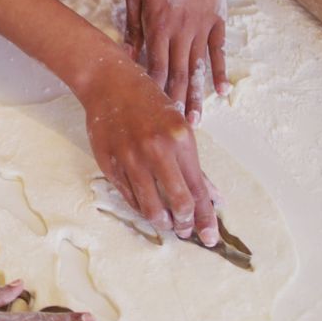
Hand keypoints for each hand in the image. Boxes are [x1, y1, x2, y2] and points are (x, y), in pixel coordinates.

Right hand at [81, 50, 218, 245]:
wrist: (109, 83)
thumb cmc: (148, 102)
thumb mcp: (179, 126)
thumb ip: (193, 165)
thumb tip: (213, 198)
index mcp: (180, 138)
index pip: (198, 190)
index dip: (205, 219)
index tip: (210, 237)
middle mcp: (156, 149)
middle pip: (178, 203)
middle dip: (185, 223)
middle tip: (185, 230)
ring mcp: (129, 157)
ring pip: (150, 206)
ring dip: (161, 221)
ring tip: (166, 223)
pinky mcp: (108, 163)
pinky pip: (128, 196)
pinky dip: (140, 207)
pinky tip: (146, 207)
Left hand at [123, 0, 231, 126]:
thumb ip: (133, 24)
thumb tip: (129, 53)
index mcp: (159, 22)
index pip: (156, 65)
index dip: (154, 91)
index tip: (152, 113)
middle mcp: (182, 28)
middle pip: (179, 72)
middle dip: (177, 102)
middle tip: (177, 129)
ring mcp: (203, 25)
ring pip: (199, 66)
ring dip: (198, 94)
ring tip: (198, 120)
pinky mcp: (216, 18)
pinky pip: (218, 49)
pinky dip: (219, 71)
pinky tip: (222, 91)